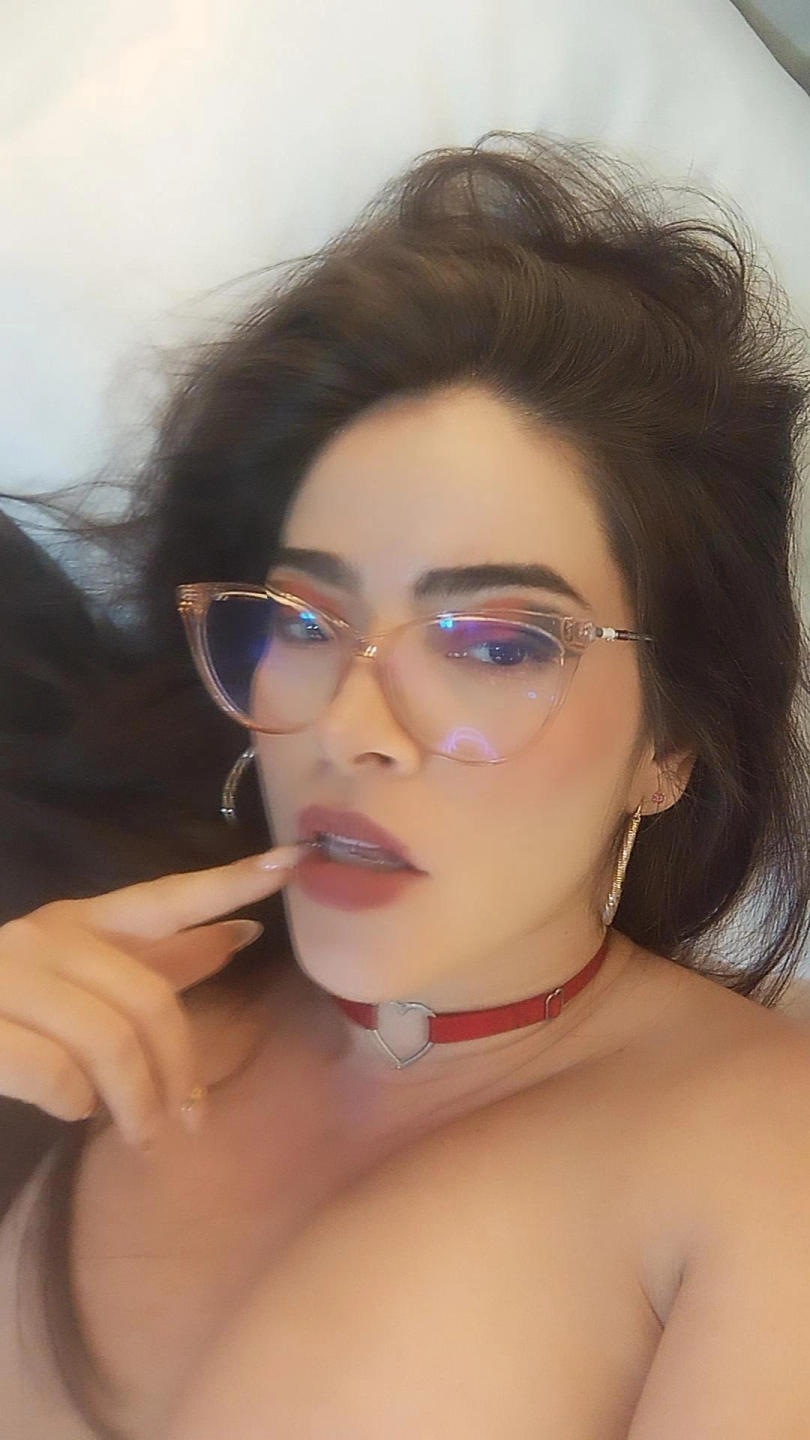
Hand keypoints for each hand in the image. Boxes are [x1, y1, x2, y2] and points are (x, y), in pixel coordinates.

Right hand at [0, 843, 308, 1148]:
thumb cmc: (7, 1011)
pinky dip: (76, 1102)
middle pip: (148, 999)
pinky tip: (72, 1108)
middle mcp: (44, 936)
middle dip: (178, 1068)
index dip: (229, 883)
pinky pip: (57, 1074)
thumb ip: (156, 960)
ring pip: (108, 1042)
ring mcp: (6, 977)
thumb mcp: (83, 980)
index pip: (165, 897)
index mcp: (77, 921)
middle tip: (189, 1121)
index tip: (291, 863)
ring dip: (137, 1101)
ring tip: (142, 1135)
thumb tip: (236, 935)